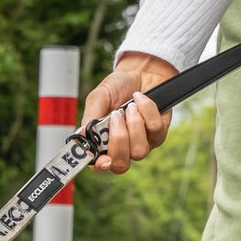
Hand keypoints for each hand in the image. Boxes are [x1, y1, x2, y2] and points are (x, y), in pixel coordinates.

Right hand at [81, 52, 177, 173]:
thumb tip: (82, 134)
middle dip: (119, 140)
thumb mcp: (99, 98)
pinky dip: (147, 110)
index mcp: (102, 146)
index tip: (103, 159)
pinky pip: (155, 130)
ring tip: (129, 106)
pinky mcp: (159, 135)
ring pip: (139, 151)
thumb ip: (91, 117)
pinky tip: (140, 100)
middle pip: (121, 165)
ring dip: (134, 124)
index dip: (101, 167)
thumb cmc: (117, 88)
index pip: (99, 167)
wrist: (140, 72)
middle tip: (116, 116)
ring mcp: (141, 145)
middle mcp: (122, 151)